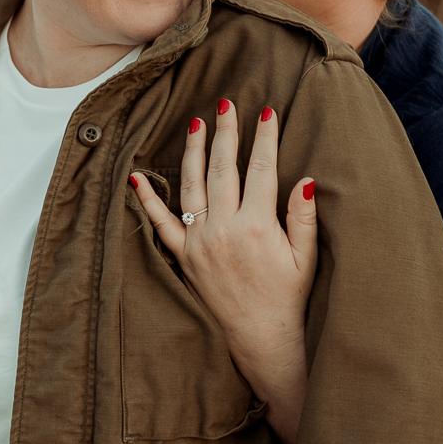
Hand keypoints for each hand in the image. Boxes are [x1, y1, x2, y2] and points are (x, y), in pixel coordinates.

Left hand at [130, 99, 316, 443]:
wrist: (261, 341)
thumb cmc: (288, 300)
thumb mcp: (306, 259)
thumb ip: (302, 217)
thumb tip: (304, 179)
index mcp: (258, 226)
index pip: (262, 169)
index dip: (265, 138)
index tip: (268, 111)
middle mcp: (224, 230)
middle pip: (223, 168)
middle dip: (226, 132)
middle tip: (226, 102)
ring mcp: (200, 243)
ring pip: (192, 186)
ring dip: (193, 151)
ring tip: (196, 122)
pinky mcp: (184, 258)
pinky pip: (160, 225)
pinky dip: (147, 200)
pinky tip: (137, 177)